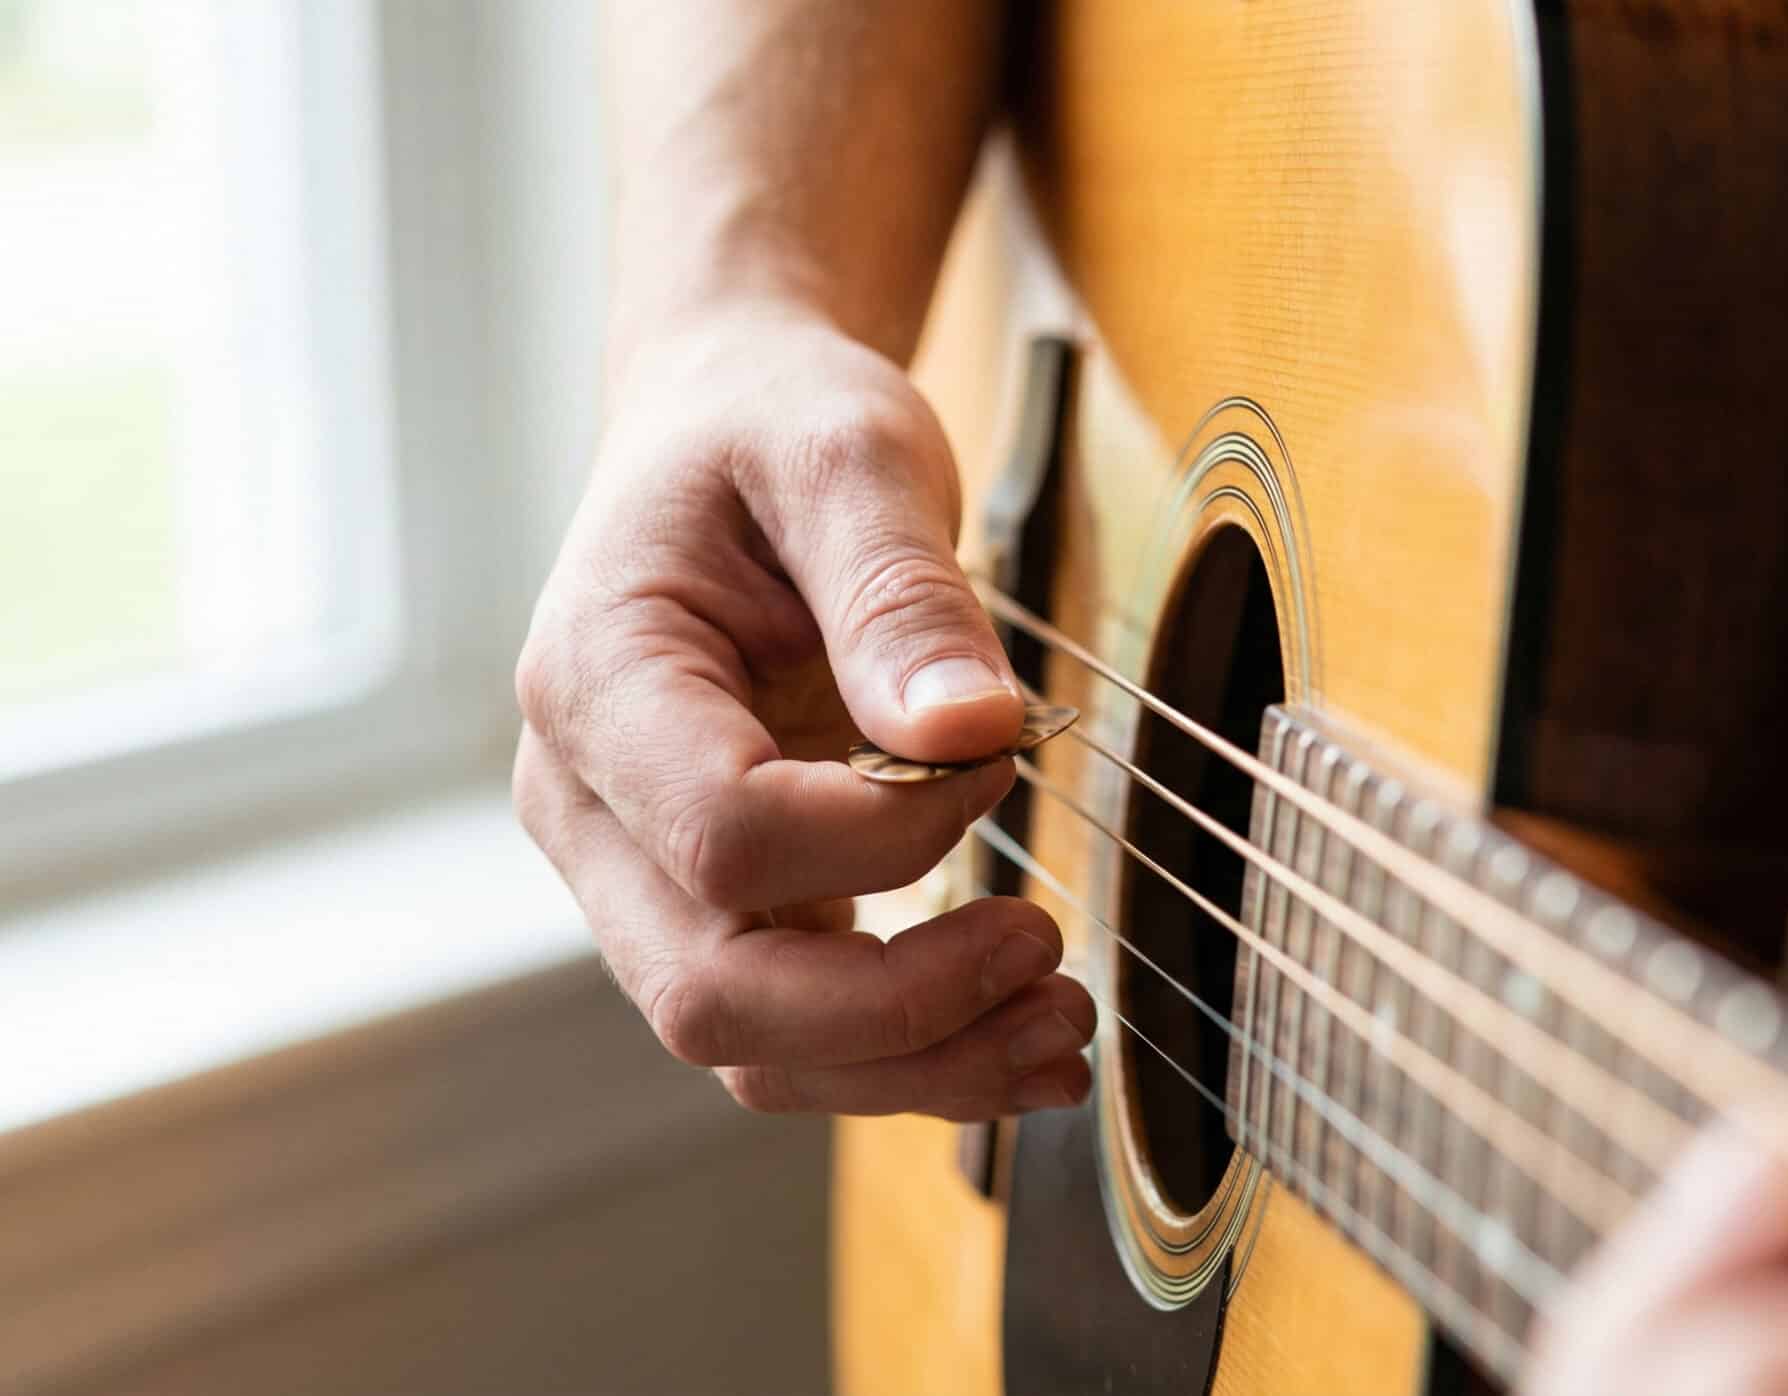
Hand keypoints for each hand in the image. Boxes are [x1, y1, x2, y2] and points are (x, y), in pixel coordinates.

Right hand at [512, 300, 1094, 1119]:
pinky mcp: (715, 904)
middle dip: (897, 1011)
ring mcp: (640, 871)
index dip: (887, 832)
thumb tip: (971, 735)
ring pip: (752, 1047)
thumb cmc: (773, 429)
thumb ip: (899, 595)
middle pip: (714, 994)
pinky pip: (795, 1028)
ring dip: (915, 1066)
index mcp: (597, 682)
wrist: (730, 427)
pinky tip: (1021, 1029)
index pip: (726, 834)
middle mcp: (589, 805)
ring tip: (1062, 1028)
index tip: (998, 757)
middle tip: (1045, 949)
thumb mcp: (848, 456)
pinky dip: (911, 1053)